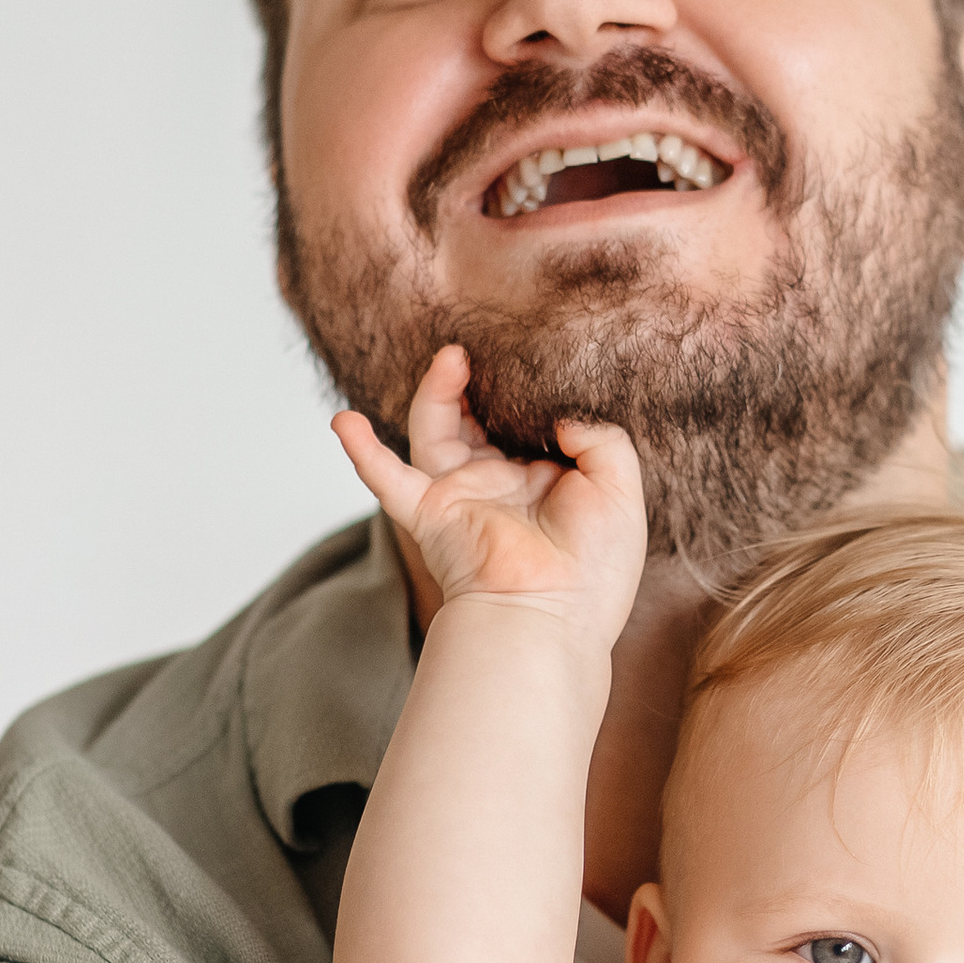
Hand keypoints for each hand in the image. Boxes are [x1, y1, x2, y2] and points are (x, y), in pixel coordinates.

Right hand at [334, 346, 645, 647]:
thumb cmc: (594, 567)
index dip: (528, 390)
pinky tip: (343, 421)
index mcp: (546, 483)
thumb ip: (602, 436)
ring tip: (450, 356)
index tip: (537, 353)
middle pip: (477, 420)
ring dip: (435, 393)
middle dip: (479, 382)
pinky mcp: (430, 515)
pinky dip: (363, 452)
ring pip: (435, 433)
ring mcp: (461, 498)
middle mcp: (500, 486)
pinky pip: (387, 479)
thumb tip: (563, 411)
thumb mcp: (620, 488)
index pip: (528, 424)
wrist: (552, 617)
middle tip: (487, 346)